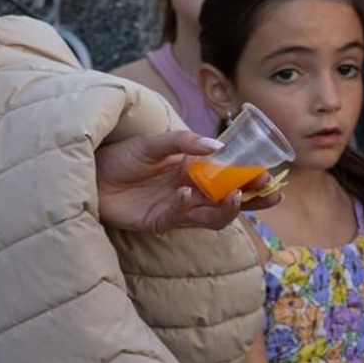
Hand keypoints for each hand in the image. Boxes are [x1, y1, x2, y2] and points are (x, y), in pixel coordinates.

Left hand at [94, 130, 279, 233]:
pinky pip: (179, 217)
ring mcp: (177, 208)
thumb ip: (184, 141)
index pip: (231, 177)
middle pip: (230, 201)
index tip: (270, 174)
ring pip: (212, 216)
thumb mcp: (154, 142)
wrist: (92, 172)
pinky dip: (184, 207)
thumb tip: (219, 145)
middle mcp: (191, 191)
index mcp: (195, 170)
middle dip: (253, 199)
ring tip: (237, 195)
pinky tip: (185, 194)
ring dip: (228, 209)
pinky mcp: (159, 221)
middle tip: (270, 192)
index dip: (252, 178)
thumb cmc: (123, 156)